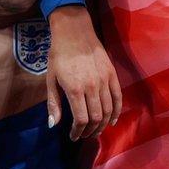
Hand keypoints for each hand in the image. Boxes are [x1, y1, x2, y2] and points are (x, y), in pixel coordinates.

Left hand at [44, 5, 121, 138]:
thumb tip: (53, 125)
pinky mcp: (113, 74)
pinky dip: (116, 112)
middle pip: (96, 117)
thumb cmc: (58, 55)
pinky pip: (118, 97)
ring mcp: (104, 80)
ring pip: (108, 110)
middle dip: (90, 131)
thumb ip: (53, 103)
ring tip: (95, 131)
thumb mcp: (50, 79)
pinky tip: (111, 121)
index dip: (78, 132)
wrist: (74, 32)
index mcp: (74, 89)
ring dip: (102, 124)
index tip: (73, 136)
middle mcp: (92, 87)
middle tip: (84, 135)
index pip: (81, 119)